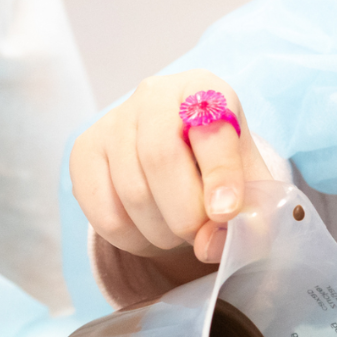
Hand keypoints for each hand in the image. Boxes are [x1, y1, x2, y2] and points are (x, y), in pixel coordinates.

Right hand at [70, 70, 272, 266]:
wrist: (181, 161)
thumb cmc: (221, 170)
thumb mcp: (251, 187)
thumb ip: (248, 217)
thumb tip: (209, 245)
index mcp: (204, 91)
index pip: (210, 128)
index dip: (220, 175)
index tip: (226, 214)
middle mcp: (154, 95)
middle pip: (160, 158)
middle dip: (186, 214)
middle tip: (201, 235)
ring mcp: (113, 121)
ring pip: (132, 191)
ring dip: (162, 232)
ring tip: (179, 232)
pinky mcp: (84, 152)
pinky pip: (104, 212)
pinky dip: (134, 239)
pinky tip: (150, 231)